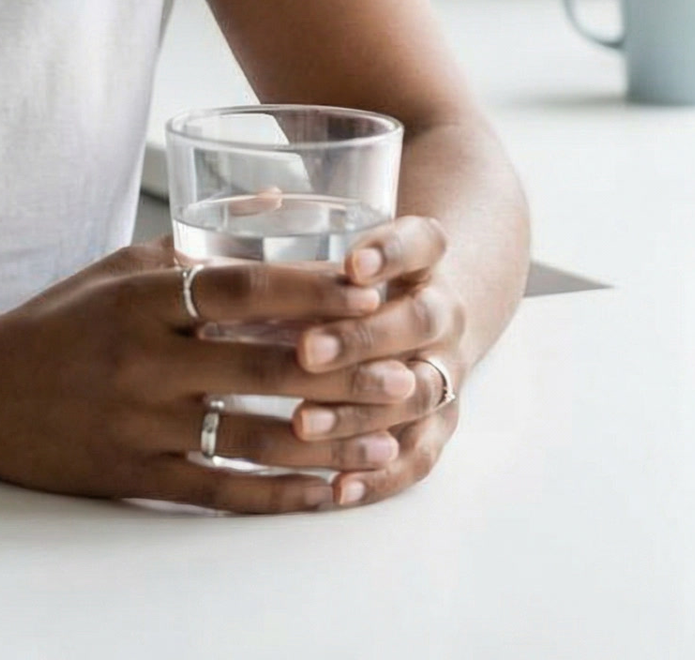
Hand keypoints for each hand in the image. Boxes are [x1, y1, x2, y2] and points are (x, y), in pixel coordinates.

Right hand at [0, 237, 430, 512]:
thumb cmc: (59, 321)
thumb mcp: (120, 265)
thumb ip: (198, 241)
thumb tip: (279, 198)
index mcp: (142, 298)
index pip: (240, 287)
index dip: (309, 288)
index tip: (369, 288)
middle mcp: (145, 360)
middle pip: (263, 365)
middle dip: (342, 371)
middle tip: (405, 370)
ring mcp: (141, 423)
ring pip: (252, 436)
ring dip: (328, 441)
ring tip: (386, 439)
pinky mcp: (135, 476)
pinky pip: (222, 490)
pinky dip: (280, 495)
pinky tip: (327, 490)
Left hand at [208, 215, 466, 507]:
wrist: (423, 323)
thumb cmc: (357, 281)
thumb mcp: (338, 250)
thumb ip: (299, 230)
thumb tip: (250, 206)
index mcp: (421, 259)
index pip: (420, 242)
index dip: (389, 252)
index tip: (350, 263)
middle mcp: (442, 313)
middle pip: (418, 321)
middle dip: (359, 338)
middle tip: (305, 350)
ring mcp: (444, 372)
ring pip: (416, 394)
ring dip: (358, 411)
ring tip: (303, 423)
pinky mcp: (437, 427)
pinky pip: (418, 457)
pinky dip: (378, 476)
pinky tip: (337, 487)